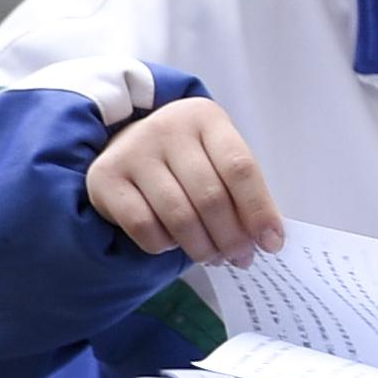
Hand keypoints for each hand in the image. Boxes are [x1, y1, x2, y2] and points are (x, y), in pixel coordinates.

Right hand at [87, 101, 285, 265]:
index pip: (240, 168)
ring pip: (179, 215)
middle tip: (240, 259)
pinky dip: (164, 245)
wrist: (128, 146)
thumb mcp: (217, 160)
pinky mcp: (105, 177)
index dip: (259, 210)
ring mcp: (133, 150)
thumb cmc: (187, 160)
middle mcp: (167, 128)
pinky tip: (172, 243)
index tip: (272, 243)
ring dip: (201, 247)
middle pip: (210, 196)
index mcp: (205, 118)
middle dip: (231, 238)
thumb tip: (267, 240)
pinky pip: (143, 226)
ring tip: (212, 258)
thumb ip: (241, 192)